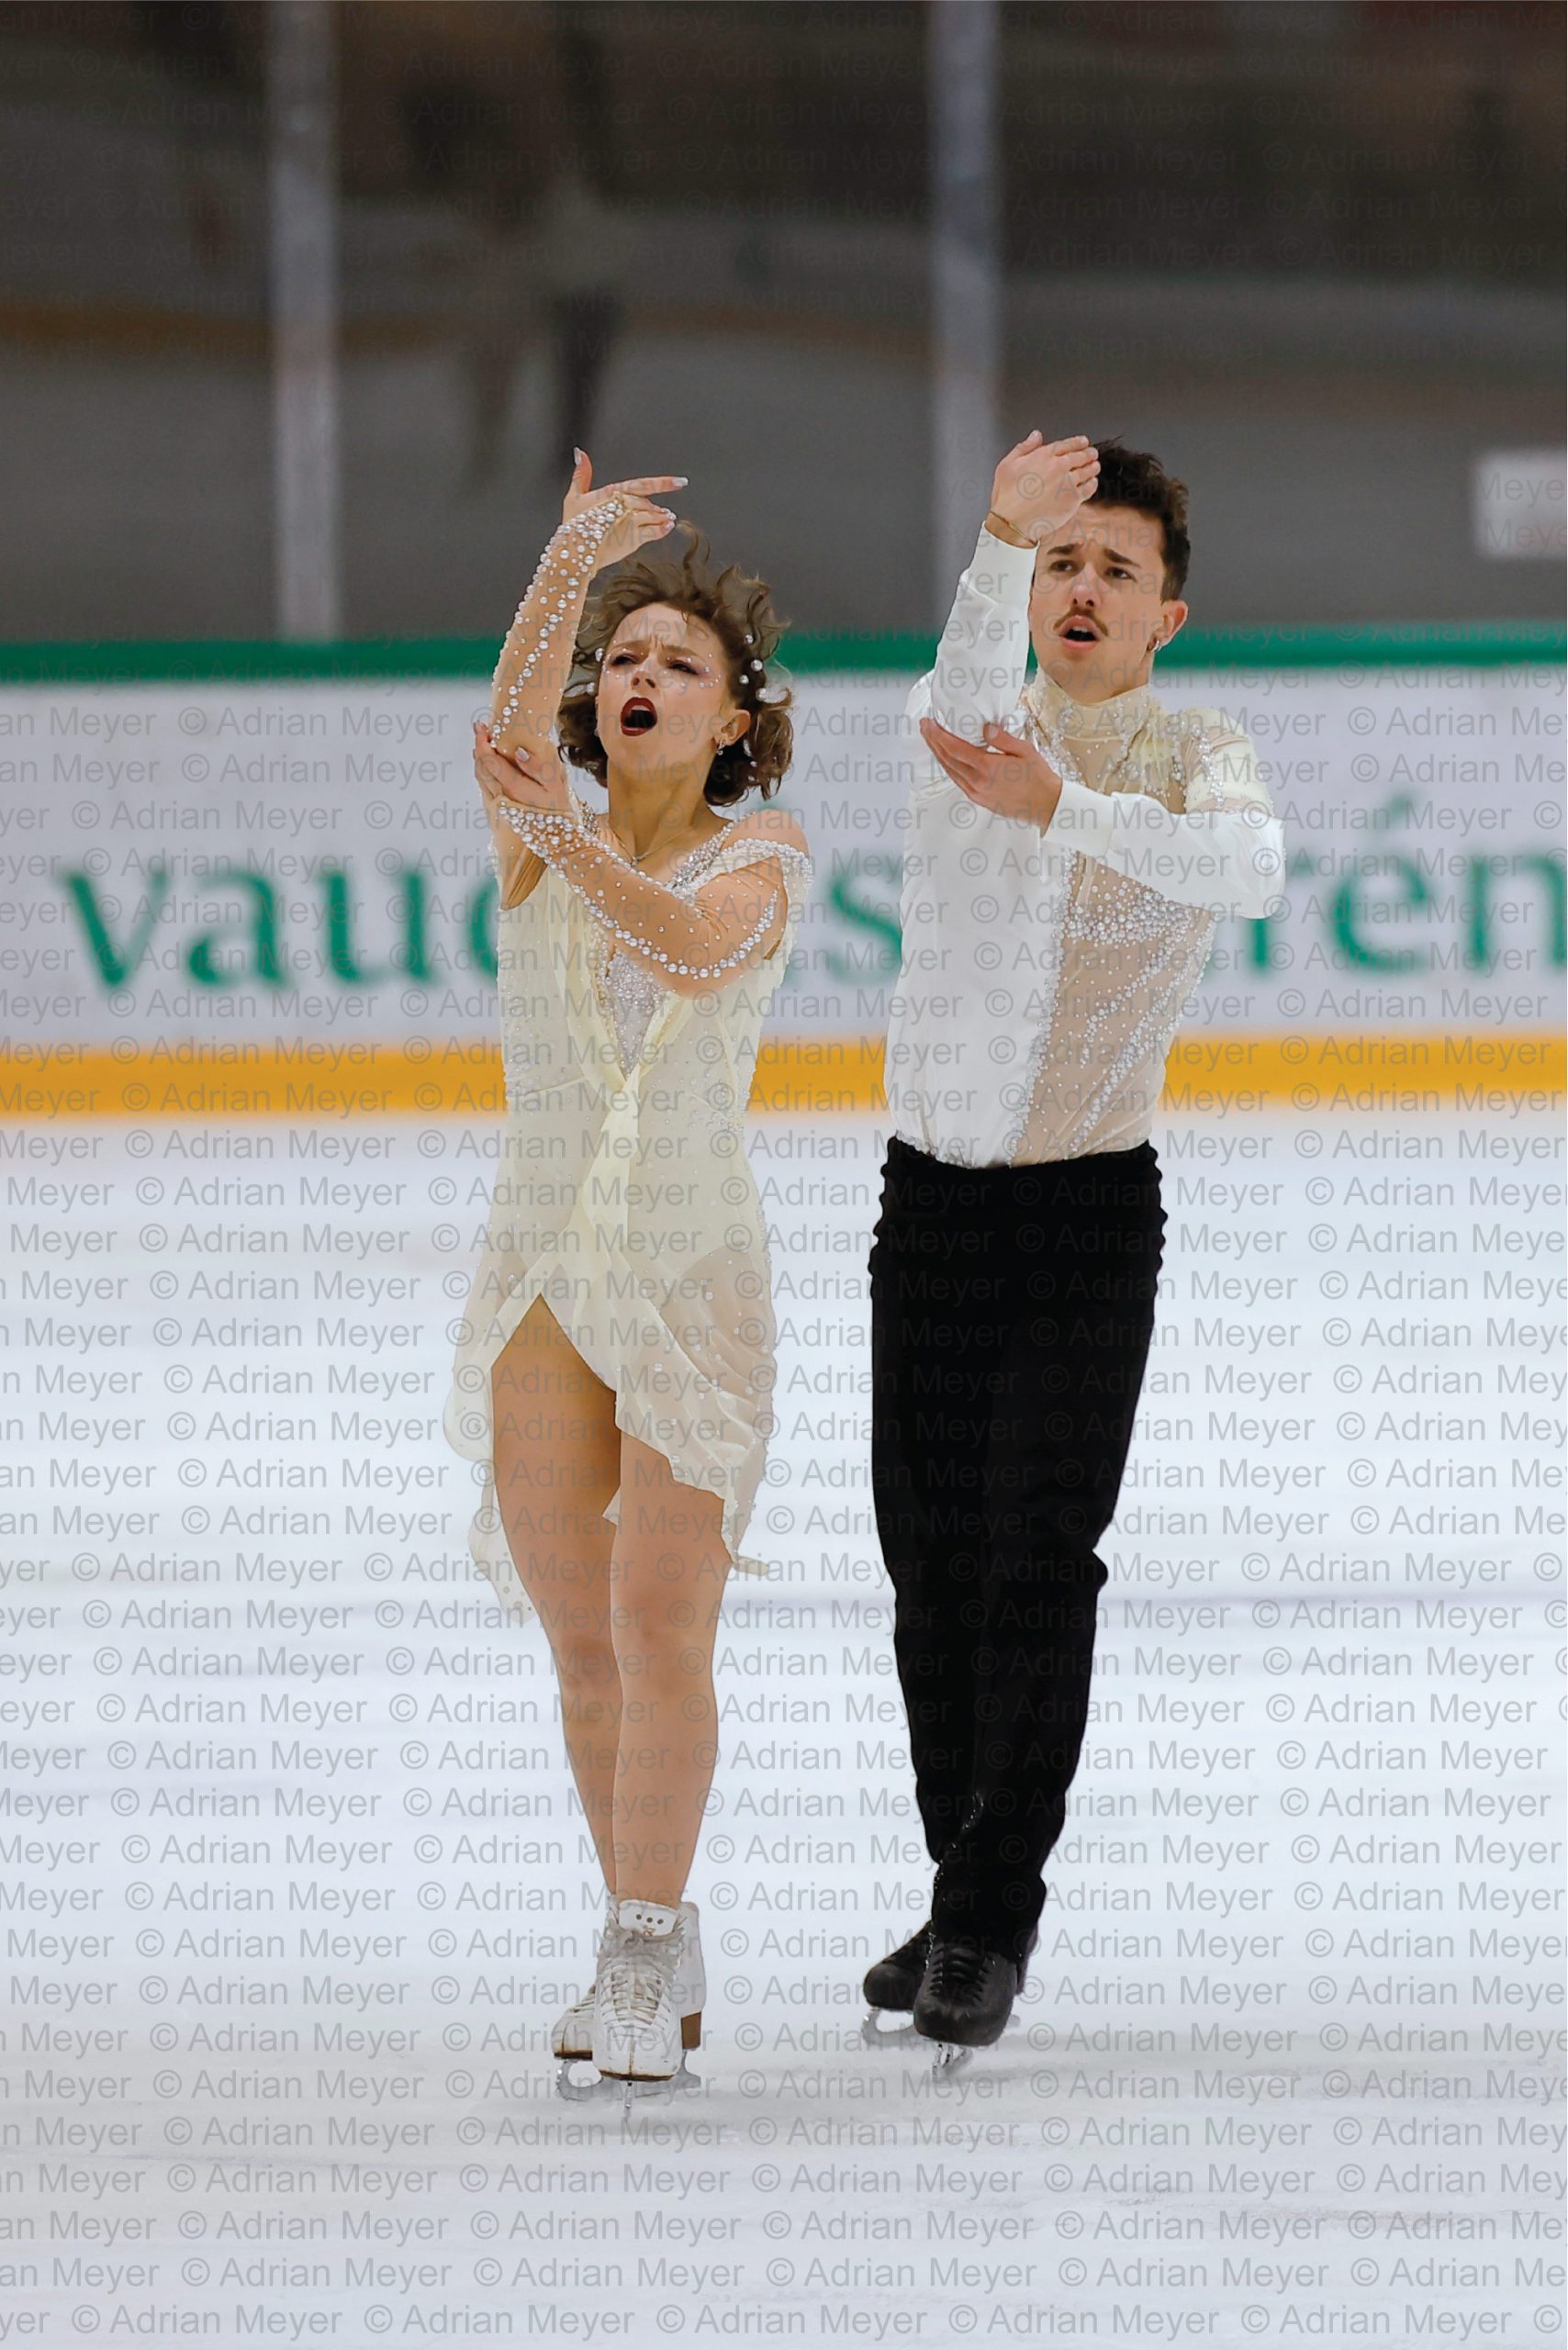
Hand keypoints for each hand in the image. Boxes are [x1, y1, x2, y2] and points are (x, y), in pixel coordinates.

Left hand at [472, 718, 572, 832]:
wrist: (556, 838)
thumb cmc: (558, 809)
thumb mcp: (555, 784)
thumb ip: (537, 766)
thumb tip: (519, 751)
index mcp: (513, 787)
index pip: (489, 761)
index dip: (482, 742)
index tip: (481, 727)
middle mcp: (501, 796)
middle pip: (481, 767)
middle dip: (479, 746)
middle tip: (480, 728)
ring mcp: (498, 804)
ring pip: (480, 777)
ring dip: (479, 758)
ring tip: (483, 741)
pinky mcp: (498, 809)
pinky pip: (484, 786)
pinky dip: (483, 771)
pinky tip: (489, 763)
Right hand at [564, 448, 683, 571]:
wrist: (574, 550)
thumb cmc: (572, 525)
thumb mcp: (574, 495)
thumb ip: (581, 474)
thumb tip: (580, 453)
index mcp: (614, 492)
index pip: (644, 484)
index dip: (665, 483)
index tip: (681, 482)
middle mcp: (626, 505)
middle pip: (648, 503)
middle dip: (655, 508)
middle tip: (664, 512)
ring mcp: (632, 521)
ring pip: (654, 516)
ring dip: (662, 517)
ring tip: (668, 518)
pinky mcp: (635, 538)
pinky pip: (655, 531)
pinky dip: (663, 529)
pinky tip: (668, 526)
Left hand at [919, 714, 1063, 829]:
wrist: (1045, 805)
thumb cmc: (1038, 777)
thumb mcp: (1024, 750)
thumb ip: (1002, 738)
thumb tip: (985, 727)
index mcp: (987, 768)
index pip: (954, 748)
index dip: (939, 735)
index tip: (929, 723)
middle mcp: (977, 782)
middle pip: (947, 759)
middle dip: (933, 741)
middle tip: (924, 726)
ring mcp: (976, 793)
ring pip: (950, 771)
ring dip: (938, 754)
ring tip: (931, 740)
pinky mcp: (979, 799)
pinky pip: (958, 781)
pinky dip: (948, 767)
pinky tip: (947, 759)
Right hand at [988, 431, 1097, 545]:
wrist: (1013, 521)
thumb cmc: (1007, 497)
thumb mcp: (1007, 465)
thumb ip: (1024, 447)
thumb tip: (1036, 435)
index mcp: (1043, 456)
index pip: (1067, 444)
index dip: (1078, 442)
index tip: (1083, 442)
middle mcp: (1058, 466)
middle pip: (1080, 455)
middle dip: (1088, 453)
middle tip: (1092, 454)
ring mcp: (1068, 483)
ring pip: (1087, 470)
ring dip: (1093, 467)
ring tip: (1095, 466)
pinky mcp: (1073, 499)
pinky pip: (1089, 488)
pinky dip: (1092, 483)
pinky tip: (1092, 483)